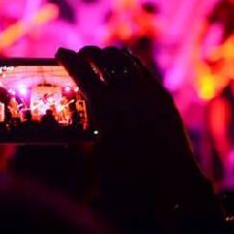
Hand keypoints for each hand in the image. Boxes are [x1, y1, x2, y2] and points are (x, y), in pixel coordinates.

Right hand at [55, 46, 205, 207]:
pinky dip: (128, 61)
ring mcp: (147, 91)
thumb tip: (62, 125)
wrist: (172, 181)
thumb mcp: (97, 155)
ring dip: (107, 55)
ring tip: (99, 56)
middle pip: (101, 59)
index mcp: (106, 107)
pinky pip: (142, 69)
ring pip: (123, 59)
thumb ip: (80, 134)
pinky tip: (123, 61)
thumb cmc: (128, 175)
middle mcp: (127, 93)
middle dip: (87, 53)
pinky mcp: (162, 94)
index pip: (81, 72)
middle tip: (79, 55)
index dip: (68, 59)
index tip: (60, 53)